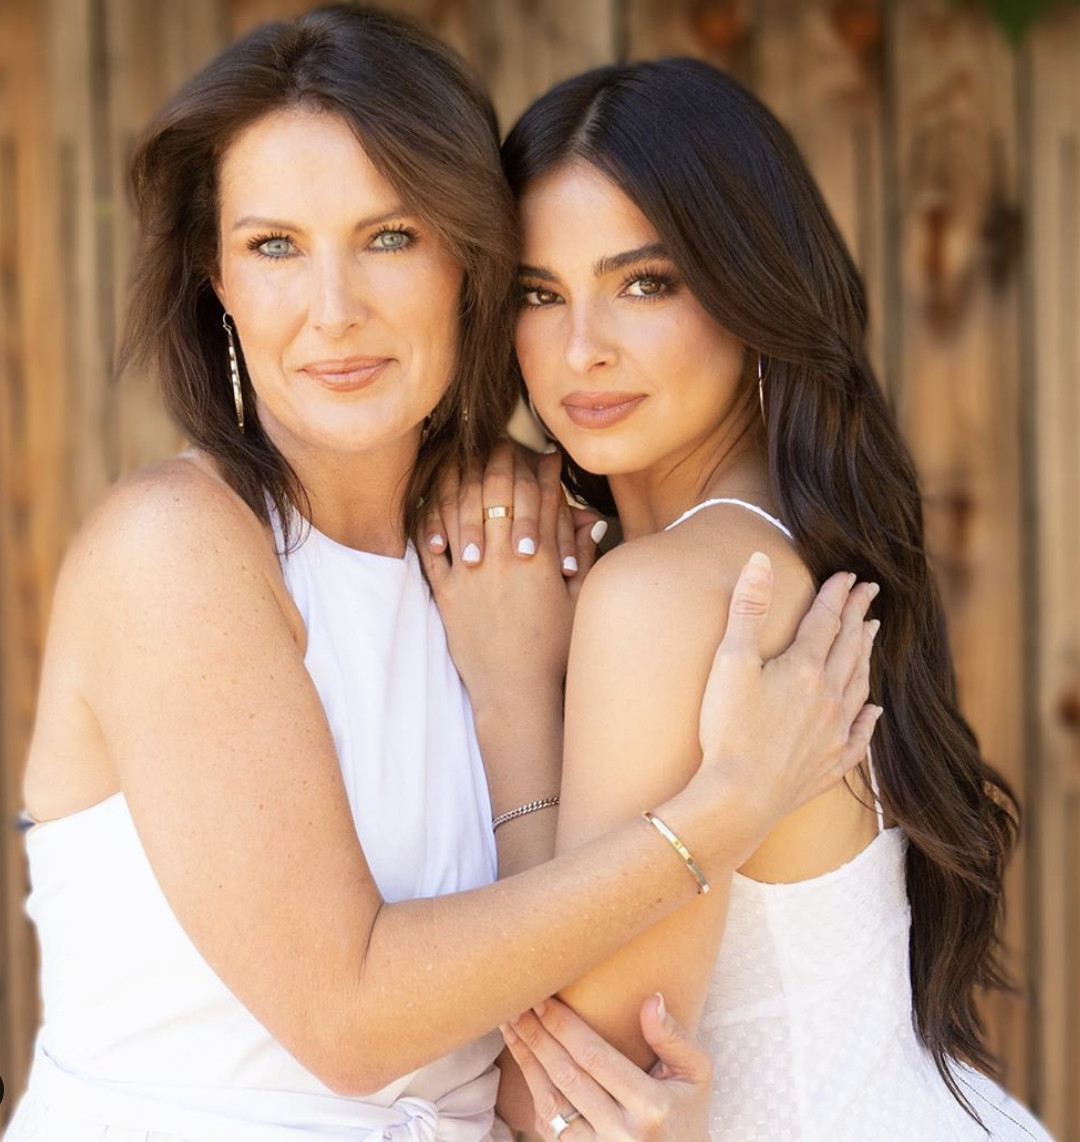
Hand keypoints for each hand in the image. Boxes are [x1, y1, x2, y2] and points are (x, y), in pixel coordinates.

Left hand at [419, 442, 604, 717]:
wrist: (517, 695)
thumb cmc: (555, 654)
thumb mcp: (579, 604)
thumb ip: (582, 559)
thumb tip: (588, 522)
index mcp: (541, 561)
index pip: (540, 501)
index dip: (543, 473)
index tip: (544, 455)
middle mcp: (503, 560)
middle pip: (500, 495)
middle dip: (503, 463)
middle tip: (505, 444)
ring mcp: (470, 576)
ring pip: (462, 511)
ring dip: (465, 480)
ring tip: (467, 458)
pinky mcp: (446, 595)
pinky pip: (430, 548)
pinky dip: (431, 520)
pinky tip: (431, 500)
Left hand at [502, 995, 710, 1141]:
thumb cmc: (687, 1112)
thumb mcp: (696, 1075)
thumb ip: (674, 1038)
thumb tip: (650, 999)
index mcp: (652, 1107)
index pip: (595, 1058)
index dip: (564, 1026)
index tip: (544, 998)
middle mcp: (622, 1134)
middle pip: (567, 1077)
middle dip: (537, 1036)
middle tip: (517, 1003)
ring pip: (551, 1103)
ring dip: (527, 1061)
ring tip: (510, 1026)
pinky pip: (548, 1125)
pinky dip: (533, 1089)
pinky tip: (524, 1059)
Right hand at [693, 553, 881, 860]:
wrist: (739, 798)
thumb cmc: (728, 729)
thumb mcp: (731, 661)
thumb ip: (748, 608)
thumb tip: (760, 559)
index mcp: (805, 668)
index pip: (827, 620)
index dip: (837, 595)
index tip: (848, 576)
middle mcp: (829, 697)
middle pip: (849, 647)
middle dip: (858, 616)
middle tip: (869, 594)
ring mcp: (834, 732)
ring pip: (859, 684)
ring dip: (866, 656)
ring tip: (871, 636)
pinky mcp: (830, 763)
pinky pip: (860, 734)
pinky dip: (869, 716)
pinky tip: (874, 709)